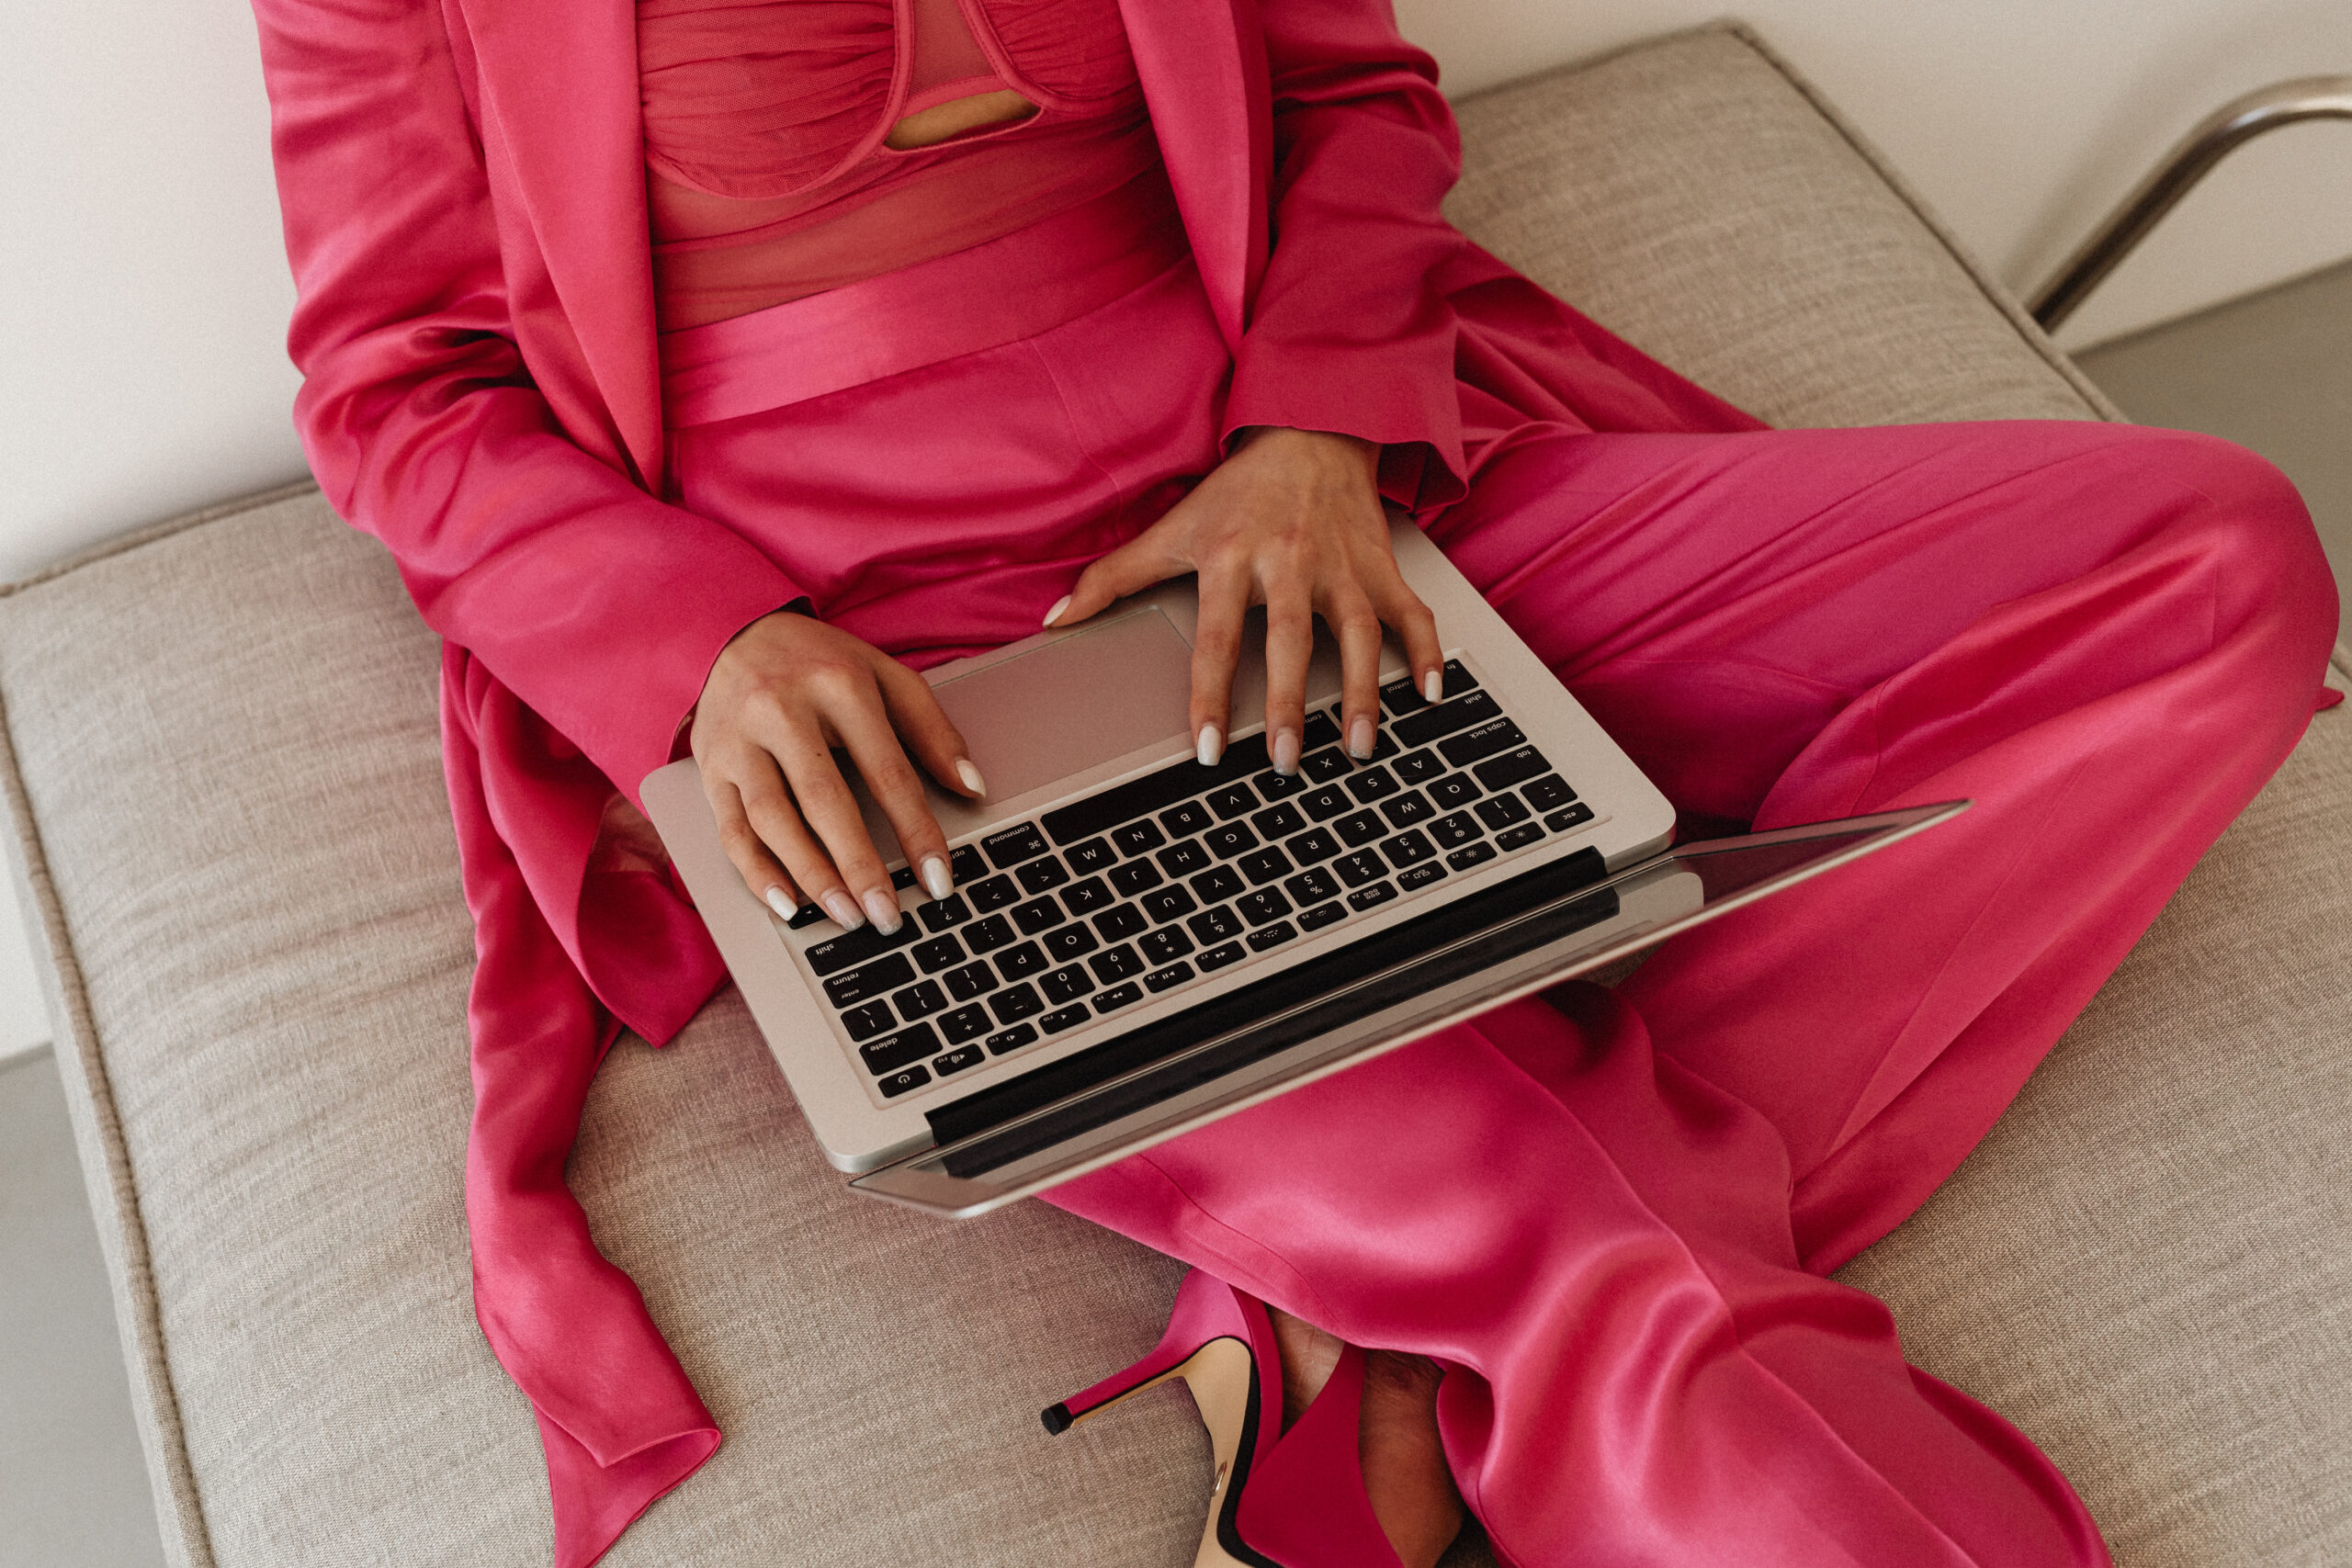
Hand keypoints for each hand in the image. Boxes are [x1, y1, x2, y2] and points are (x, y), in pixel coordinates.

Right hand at [690, 610, 985, 932]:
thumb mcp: (885, 677)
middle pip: (824, 800)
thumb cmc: (820, 663)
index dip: (915, 830)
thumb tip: (971, 787)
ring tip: (846, 915)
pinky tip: (787, 904)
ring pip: (771, 818)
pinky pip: (730, 828)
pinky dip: (757, 872)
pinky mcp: (709, 766)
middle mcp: (781, 709)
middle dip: (860, 866)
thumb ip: (932, 730)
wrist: (734, 631)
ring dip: (811, 874)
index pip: (886, 770)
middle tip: (888, 916)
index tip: (938, 878)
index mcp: (838, 685)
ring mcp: (739, 740)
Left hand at [1044, 426, 1441, 770]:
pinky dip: (1427, 651)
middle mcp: (1290, 560)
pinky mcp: (1380, 565)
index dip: (1209, 694)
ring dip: (1364, 691)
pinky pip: (1411, 611)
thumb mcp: (1171, 527)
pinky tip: (1432, 695)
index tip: (1209, 748)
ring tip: (1359, 746)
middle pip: (1290, 639)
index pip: (1216, 638)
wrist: (1309, 428)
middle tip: (1286, 761)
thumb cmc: (1236, 491)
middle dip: (1290, 702)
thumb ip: (1112, 578)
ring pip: (1359, 632)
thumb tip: (1055, 621)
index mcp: (1232, 556)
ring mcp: (1341, 564)